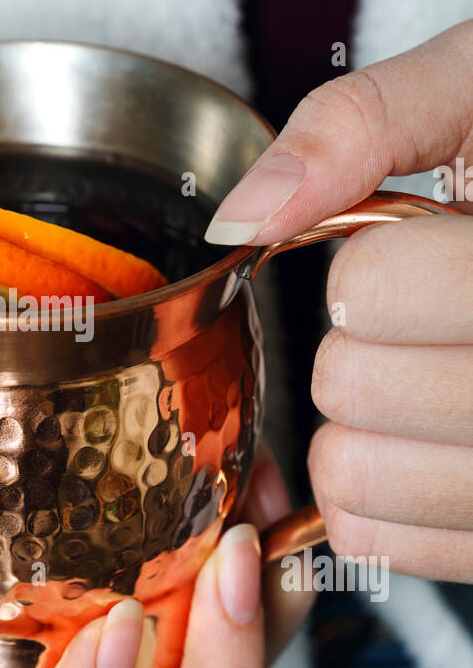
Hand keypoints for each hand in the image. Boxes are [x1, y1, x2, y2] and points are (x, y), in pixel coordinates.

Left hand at [206, 19, 472, 582]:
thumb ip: (363, 125)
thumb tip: (246, 217)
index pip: (371, 289)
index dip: (369, 263)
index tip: (416, 248)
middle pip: (352, 386)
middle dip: (354, 336)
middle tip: (415, 315)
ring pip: (357, 478)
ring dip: (354, 419)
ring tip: (422, 372)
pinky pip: (381, 543)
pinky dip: (371, 496)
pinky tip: (420, 438)